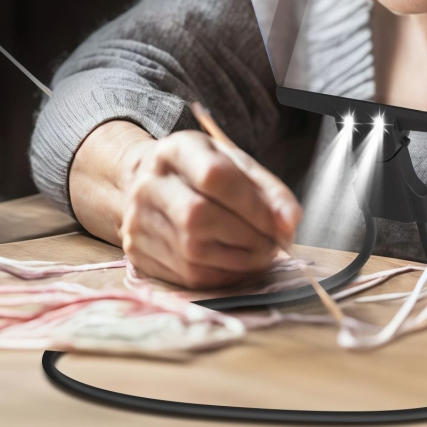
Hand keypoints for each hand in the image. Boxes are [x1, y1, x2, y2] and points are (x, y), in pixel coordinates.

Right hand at [71, 121, 302, 289]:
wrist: (146, 184)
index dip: (253, 204)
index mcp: (175, 150)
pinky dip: (222, 274)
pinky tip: (237, 264)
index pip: (214, 176)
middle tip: (273, 243)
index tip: (281, 222)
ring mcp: (137, 220)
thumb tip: (290, 222)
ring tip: (259, 253)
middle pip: (199, 217)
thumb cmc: (201, 172)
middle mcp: (149, 184)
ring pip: (194, 252)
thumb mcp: (235, 164)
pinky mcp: (137, 253)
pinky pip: (187, 275)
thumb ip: (268, 189)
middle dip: (247, 236)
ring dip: (239, 260)